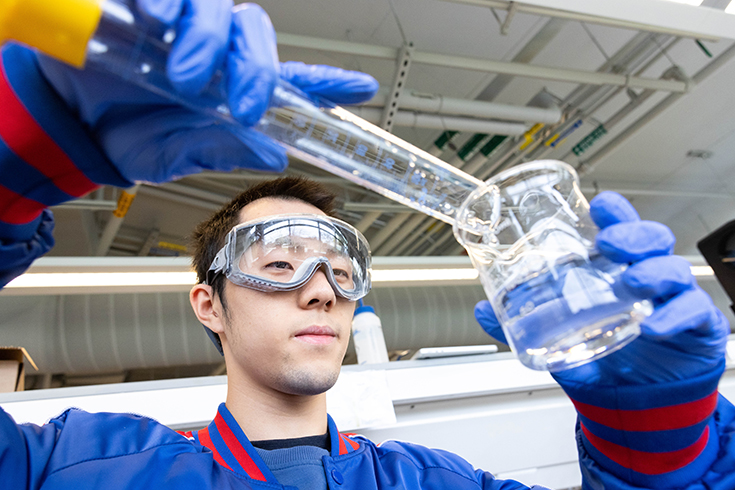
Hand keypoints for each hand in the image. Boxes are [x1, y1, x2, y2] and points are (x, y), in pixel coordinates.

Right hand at [35, 0, 377, 183]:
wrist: (69, 125)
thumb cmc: (126, 136)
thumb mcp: (177, 154)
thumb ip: (223, 148)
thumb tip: (273, 151)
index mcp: (230, 91)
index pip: (288, 81)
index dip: (326, 83)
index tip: (360, 87)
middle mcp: (213, 54)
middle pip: (254, 36)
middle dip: (257, 68)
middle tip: (245, 103)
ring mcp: (178, 28)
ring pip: (217, 10)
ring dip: (210, 42)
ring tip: (187, 76)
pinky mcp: (142, 9)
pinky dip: (166, 4)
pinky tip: (158, 21)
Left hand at [475, 191, 729, 384]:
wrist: (632, 402)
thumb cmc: (602, 357)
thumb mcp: (557, 337)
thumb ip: (520, 322)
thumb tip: (482, 309)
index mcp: (614, 270)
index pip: (619, 230)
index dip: (614, 213)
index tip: (599, 205)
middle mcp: (645, 278)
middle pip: (651, 240)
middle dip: (633, 234)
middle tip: (610, 243)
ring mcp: (672, 301)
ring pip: (674, 270)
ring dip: (653, 271)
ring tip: (630, 282)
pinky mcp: (695, 328)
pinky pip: (695, 314)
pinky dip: (675, 316)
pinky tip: (654, 324)